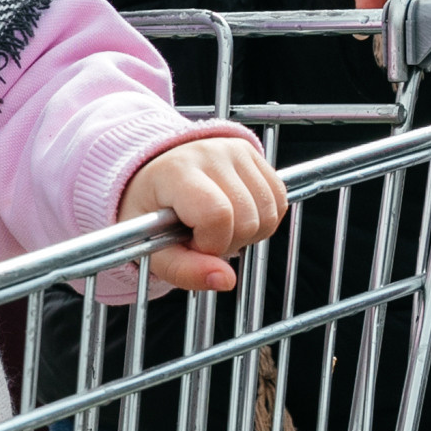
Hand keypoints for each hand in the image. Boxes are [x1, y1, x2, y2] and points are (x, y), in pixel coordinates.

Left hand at [121, 132, 288, 292]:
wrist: (153, 173)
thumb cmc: (150, 211)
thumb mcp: (151, 247)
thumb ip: (184, 270)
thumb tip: (226, 280)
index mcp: (176, 171)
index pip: (217, 214)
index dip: (211, 242)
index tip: (191, 242)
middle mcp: (209, 153)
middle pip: (248, 218)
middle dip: (229, 242)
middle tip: (203, 236)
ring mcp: (235, 150)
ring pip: (270, 212)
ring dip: (249, 233)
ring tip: (219, 226)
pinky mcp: (254, 153)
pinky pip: (280, 199)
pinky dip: (263, 220)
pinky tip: (237, 217)